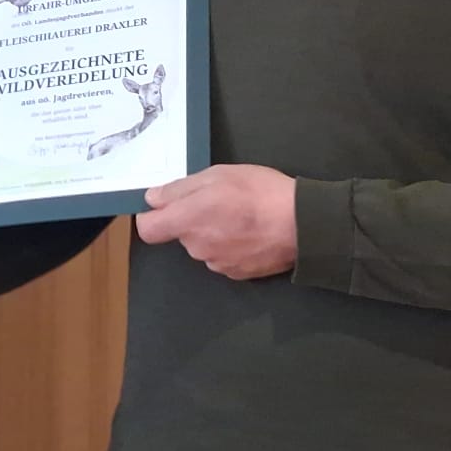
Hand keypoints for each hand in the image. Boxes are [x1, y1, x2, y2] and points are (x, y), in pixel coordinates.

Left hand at [134, 165, 298, 279]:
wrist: (302, 225)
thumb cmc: (259, 192)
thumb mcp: (217, 175)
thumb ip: (179, 189)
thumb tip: (152, 199)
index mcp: (187, 221)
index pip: (148, 229)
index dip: (153, 217)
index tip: (166, 206)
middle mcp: (197, 247)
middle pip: (181, 235)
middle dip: (192, 220)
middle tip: (220, 200)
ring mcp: (217, 264)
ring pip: (204, 246)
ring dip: (214, 233)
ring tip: (241, 215)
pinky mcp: (238, 274)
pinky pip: (224, 258)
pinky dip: (232, 246)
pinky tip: (251, 232)